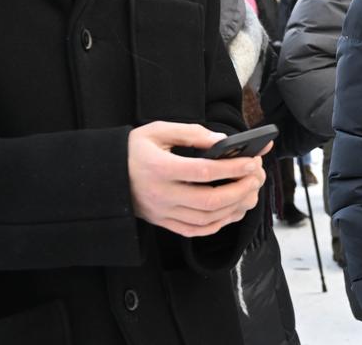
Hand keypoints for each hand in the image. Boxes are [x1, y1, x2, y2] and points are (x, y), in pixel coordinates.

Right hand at [128, 121, 266, 237]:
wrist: (105, 175)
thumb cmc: (134, 149)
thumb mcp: (158, 131)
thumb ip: (191, 133)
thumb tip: (222, 141)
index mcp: (159, 168)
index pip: (203, 172)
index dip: (232, 168)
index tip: (252, 161)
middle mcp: (161, 194)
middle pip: (209, 201)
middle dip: (240, 190)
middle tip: (256, 177)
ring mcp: (162, 212)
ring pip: (206, 219)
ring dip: (235, 207)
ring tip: (251, 191)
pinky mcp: (162, 222)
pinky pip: (195, 231)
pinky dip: (218, 224)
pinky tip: (233, 211)